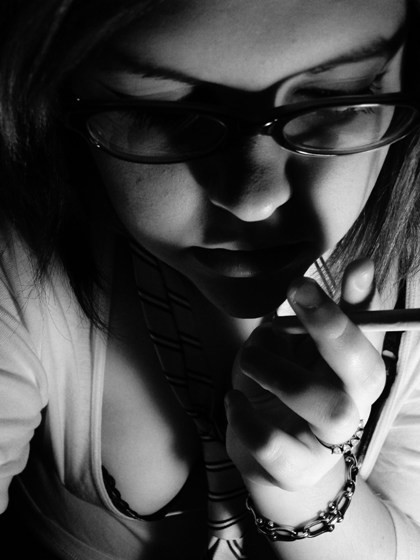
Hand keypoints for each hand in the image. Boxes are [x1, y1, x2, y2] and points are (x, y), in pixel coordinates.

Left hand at [225, 258, 386, 493]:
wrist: (269, 451)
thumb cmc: (285, 386)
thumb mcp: (299, 346)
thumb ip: (321, 313)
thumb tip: (351, 267)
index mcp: (357, 371)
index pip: (370, 335)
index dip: (359, 302)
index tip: (347, 267)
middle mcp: (353, 405)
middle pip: (363, 373)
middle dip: (331, 326)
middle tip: (297, 289)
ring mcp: (327, 442)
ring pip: (326, 407)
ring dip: (278, 371)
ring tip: (251, 359)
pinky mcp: (295, 469)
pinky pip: (274, 445)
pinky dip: (246, 416)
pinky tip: (234, 398)